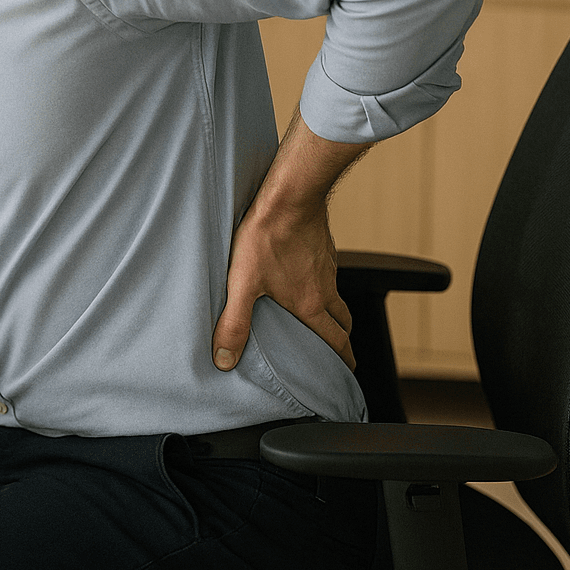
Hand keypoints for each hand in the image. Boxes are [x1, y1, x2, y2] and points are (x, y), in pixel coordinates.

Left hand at [213, 198, 355, 371]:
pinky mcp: (323, 247)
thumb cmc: (266, 237)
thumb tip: (225, 360)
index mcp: (310, 304)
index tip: (344, 374)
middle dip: (342, 341)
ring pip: (337, 296)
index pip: (334, 341)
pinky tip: (306, 279)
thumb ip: (234, 323)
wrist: (290, 196)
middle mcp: (325, 288)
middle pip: (343, 322)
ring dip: (334, 312)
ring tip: (321, 319)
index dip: (341, 361)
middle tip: (338, 352)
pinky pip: (329, 273)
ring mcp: (327, 266)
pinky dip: (324, 285)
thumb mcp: (242, 284)